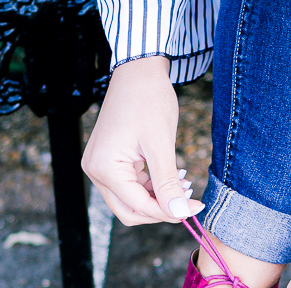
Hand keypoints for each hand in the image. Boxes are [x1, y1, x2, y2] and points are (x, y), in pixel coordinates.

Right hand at [81, 57, 204, 224]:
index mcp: (104, 168)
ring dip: (157, 200)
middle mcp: (96, 171)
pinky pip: (129, 187)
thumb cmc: (148, 99)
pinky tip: (170, 178)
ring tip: (182, 185)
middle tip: (189, 202)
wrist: (138, 71)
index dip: (169, 212)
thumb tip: (180, 213)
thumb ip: (168, 183)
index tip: (195, 208)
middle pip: (130, 211)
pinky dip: (151, 188)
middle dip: (161, 210)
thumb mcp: (161, 144)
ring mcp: (99, 167)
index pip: (138, 206)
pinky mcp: (108, 162)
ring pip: (130, 201)